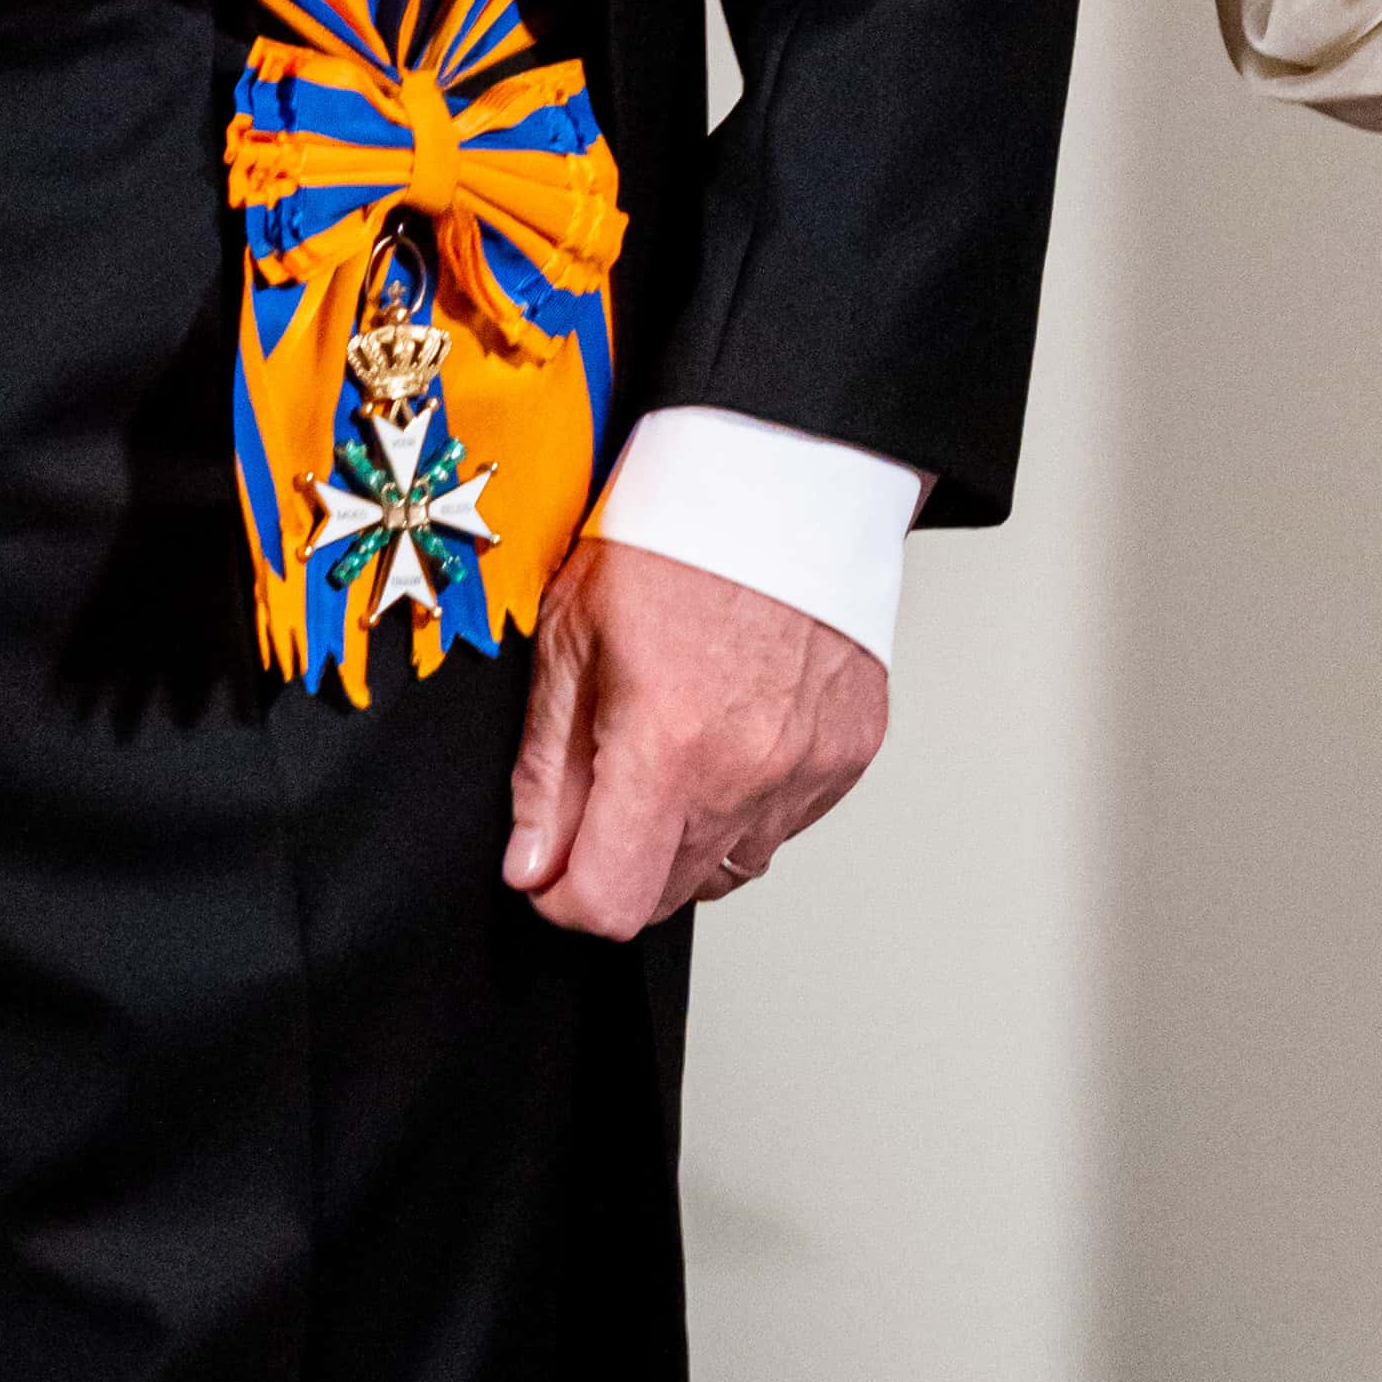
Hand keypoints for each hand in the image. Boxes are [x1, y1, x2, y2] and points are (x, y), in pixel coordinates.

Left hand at [503, 533, 888, 941]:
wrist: (782, 478)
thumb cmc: (673, 538)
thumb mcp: (571, 640)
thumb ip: (548, 770)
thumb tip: (532, 864)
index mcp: (668, 746)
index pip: (612, 903)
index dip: (564, 900)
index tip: (548, 871)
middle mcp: (748, 774)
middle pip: (671, 896)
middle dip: (621, 865)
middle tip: (604, 787)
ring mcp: (809, 769)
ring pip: (731, 868)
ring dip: (687, 839)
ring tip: (673, 751)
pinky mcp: (850, 755)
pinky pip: (785, 823)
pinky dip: (748, 801)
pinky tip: (731, 732)